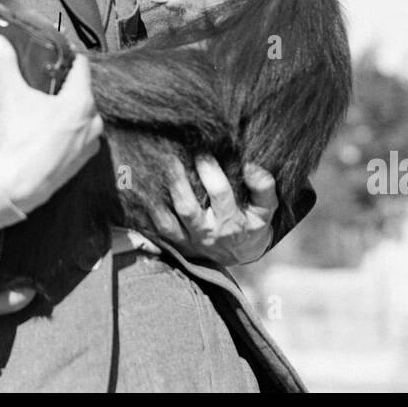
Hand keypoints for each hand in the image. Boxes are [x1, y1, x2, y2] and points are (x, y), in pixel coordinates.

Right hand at [0, 35, 102, 213]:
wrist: (14, 187)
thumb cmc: (18, 143)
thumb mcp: (10, 96)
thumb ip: (6, 65)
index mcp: (81, 102)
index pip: (82, 67)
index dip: (69, 56)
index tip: (58, 53)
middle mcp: (92, 122)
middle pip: (82, 92)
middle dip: (64, 85)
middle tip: (45, 81)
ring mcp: (89, 144)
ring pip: (82, 116)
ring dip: (67, 110)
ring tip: (44, 108)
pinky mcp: (81, 162)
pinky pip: (79, 138)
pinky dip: (67, 132)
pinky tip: (48, 132)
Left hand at [147, 158, 278, 265]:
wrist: (241, 253)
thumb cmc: (252, 223)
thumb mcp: (266, 209)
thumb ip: (263, 187)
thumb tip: (251, 166)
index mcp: (231, 221)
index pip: (220, 194)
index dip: (210, 172)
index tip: (202, 153)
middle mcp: (208, 232)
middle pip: (187, 208)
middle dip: (177, 181)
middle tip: (171, 157)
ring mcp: (189, 240)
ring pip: (167, 222)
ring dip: (156, 199)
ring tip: (151, 174)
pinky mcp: (176, 244)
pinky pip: (156, 232)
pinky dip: (146, 215)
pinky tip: (141, 195)